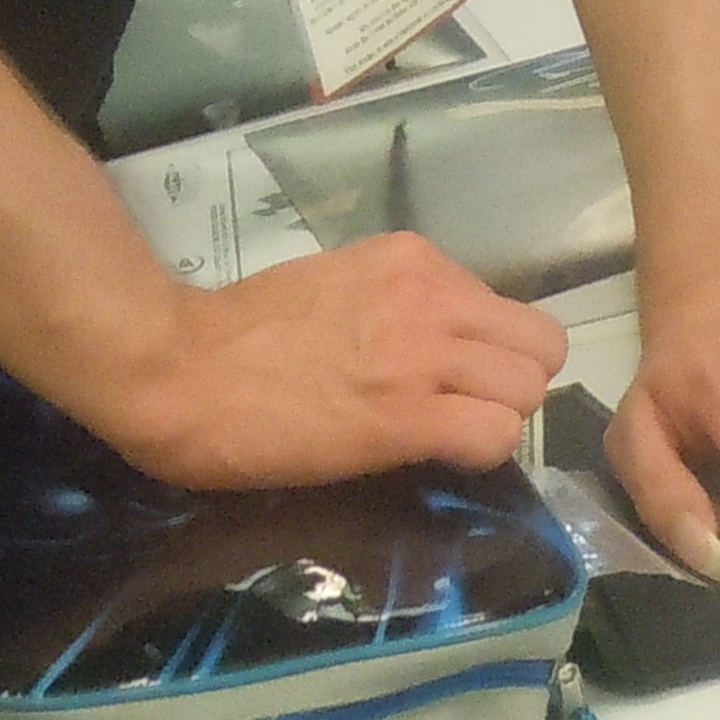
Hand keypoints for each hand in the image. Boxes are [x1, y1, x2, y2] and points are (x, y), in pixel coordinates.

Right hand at [79, 234, 566, 491]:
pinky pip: (494, 435)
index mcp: (413, 262)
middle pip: (539, 348)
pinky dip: (479, 454)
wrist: (180, 368)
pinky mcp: (404, 417)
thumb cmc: (239, 333)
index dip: (494, 356)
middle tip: (464, 415)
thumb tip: (436, 342)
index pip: (508, 310)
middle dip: (513, 388)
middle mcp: (431, 296)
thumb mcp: (338, 286)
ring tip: (448, 438)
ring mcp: (421, 354)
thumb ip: (397, 304)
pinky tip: (437, 457)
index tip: (459, 382)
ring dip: (498, 421)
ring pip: (527, 391)